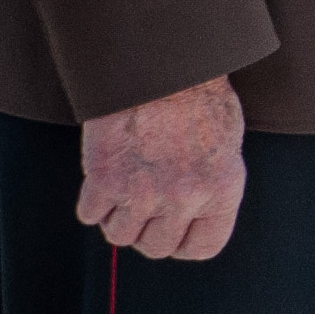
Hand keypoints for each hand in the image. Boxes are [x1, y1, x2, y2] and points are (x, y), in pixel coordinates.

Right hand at [79, 77, 247, 260]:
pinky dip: (93, 200)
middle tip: (144, 202)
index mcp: (222, 190)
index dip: (184, 242)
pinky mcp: (106, 181)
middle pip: (156, 247)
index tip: (173, 232)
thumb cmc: (197, 96)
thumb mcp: (224, 144)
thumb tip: (190, 216)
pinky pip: (90, 214)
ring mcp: (144, 193)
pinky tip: (106, 174)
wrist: (162, 66)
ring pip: (119, 235)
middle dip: (148, 230)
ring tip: (126, 183)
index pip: (203, 247)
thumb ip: (209, 186)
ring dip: (118, 215)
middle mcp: (185, 198)